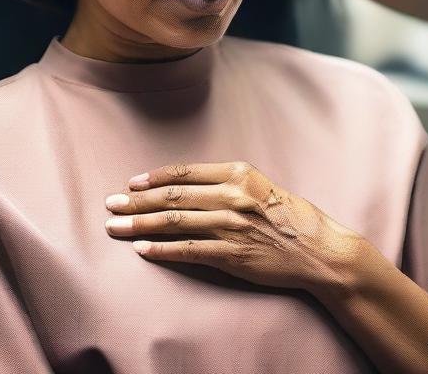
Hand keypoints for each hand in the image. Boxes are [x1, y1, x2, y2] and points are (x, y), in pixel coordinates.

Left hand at [104, 161, 366, 295]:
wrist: (317, 248)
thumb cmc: (288, 214)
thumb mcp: (258, 184)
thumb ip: (225, 182)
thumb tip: (186, 186)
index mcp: (237, 173)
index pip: (185, 173)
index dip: (154, 178)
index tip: (131, 182)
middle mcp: (231, 196)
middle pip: (173, 198)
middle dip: (137, 201)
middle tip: (110, 203)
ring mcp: (231, 226)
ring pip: (175, 224)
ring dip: (140, 224)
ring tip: (115, 226)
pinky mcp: (232, 255)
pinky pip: (189, 251)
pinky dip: (163, 250)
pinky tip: (142, 249)